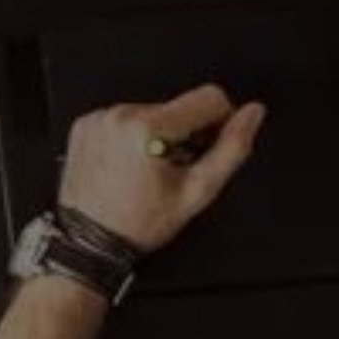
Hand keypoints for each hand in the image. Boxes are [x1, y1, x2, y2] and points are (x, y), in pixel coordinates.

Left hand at [59, 86, 265, 253]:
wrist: (91, 241)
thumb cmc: (138, 223)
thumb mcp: (197, 192)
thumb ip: (232, 149)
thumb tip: (252, 115)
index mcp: (148, 128)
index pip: (210, 97)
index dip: (222, 121)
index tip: (210, 146)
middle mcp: (120, 116)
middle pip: (179, 106)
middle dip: (186, 133)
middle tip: (176, 169)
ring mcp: (99, 119)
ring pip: (152, 111)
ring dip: (158, 135)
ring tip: (150, 171)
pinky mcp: (85, 125)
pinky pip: (124, 118)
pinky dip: (132, 137)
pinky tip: (129, 165)